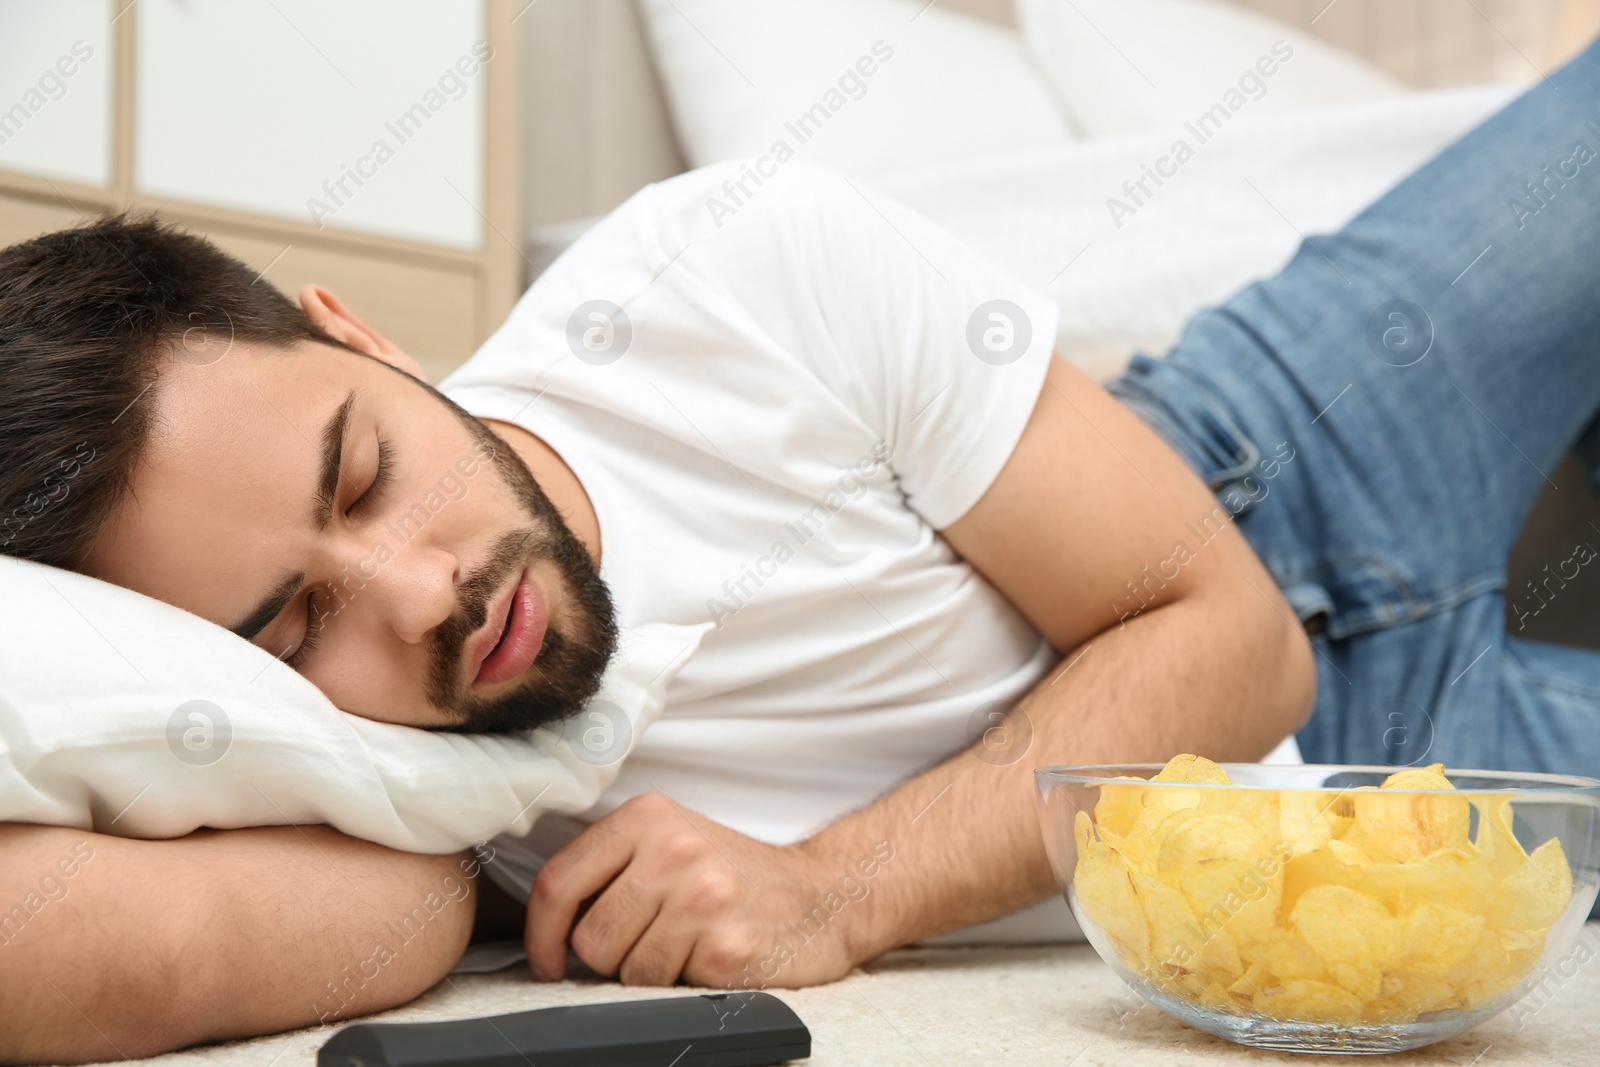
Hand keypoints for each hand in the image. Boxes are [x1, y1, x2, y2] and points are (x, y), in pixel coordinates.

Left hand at [525, 793, 877, 988]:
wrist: (822, 896)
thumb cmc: (735, 878)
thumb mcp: (671, 845)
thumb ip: (611, 869)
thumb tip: (545, 925)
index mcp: (649, 817)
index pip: (558, 880)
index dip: (542, 933)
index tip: (549, 958)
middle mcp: (674, 848)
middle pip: (588, 936)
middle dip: (610, 956)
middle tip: (652, 941)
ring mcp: (701, 896)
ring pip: (622, 968)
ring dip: (646, 971)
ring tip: (686, 945)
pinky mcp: (725, 945)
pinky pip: (663, 988)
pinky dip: (680, 983)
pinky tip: (709, 957)